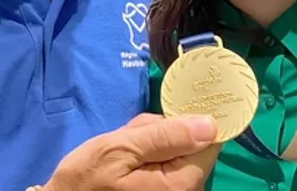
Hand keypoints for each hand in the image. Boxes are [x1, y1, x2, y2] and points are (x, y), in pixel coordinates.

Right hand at [43, 113, 221, 190]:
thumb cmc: (87, 179)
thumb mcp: (120, 148)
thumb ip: (166, 135)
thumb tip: (210, 125)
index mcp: (179, 184)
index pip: (209, 142)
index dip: (194, 120)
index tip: (168, 113)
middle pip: (194, 146)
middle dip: (167, 132)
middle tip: (132, 136)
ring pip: (179, 153)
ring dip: (156, 144)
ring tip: (125, 148)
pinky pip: (167, 166)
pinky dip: (150, 156)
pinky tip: (128, 161)